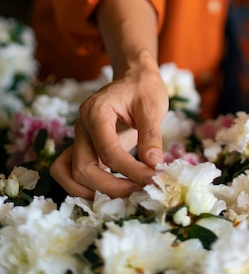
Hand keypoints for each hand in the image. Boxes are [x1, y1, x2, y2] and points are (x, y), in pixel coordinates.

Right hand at [50, 50, 168, 198]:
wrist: (134, 79)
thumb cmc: (143, 89)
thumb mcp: (153, 107)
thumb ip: (151, 135)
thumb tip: (153, 165)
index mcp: (95, 111)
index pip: (107, 151)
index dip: (130, 170)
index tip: (152, 178)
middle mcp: (81, 126)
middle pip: (83, 169)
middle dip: (112, 187)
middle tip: (141, 191)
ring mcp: (78, 138)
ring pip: (70, 176)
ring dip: (95, 193)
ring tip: (127, 195)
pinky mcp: (82, 147)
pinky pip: (70, 174)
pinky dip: (87, 188)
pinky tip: (113, 190)